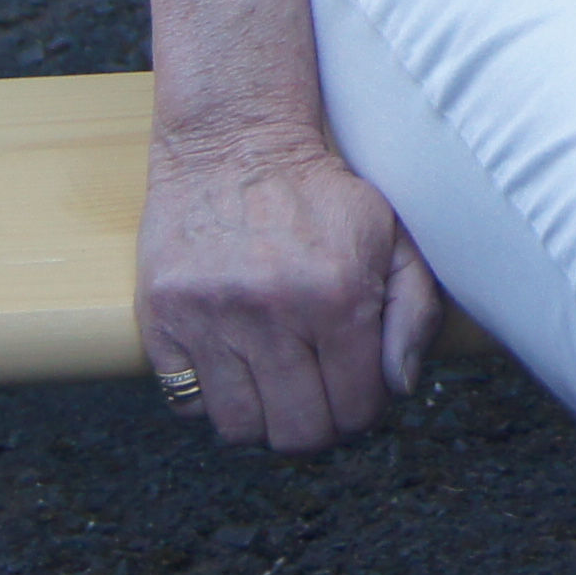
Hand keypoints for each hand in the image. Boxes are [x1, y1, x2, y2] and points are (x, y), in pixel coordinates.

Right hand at [138, 121, 442, 452]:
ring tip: (273, 383)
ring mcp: (210, 318)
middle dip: (316, 426)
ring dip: (262, 417)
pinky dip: (210, 396)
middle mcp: (272, 313)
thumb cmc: (319, 194)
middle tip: (316, 395)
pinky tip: (231, 362)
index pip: (357, 408)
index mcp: (338, 296)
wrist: (234, 141)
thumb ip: (414, 310)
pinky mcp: (161, 318)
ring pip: (239, 427)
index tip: (356, 389)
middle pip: (298, 433)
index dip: (363, 409)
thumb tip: (399, 386)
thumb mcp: (390, 235)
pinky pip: (186, 401)